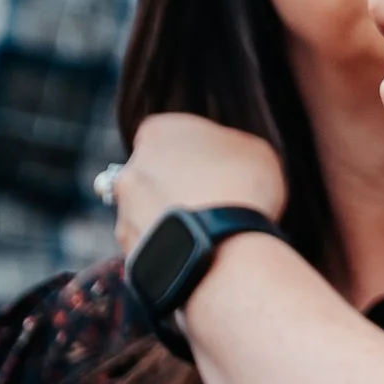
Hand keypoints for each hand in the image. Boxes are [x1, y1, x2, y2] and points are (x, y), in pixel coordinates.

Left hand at [110, 113, 284, 251]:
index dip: (195, 152)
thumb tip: (229, 158)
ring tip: (206, 232)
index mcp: (159, 130)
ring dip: (168, 217)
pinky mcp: (128, 248)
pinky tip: (194, 253)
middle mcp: (133, 166)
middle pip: (155, 171)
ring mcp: (126, 210)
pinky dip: (167, 248)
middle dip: (176, 184)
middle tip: (211, 200)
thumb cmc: (242, 193)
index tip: (215, 168)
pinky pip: (149, 244)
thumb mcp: (257, 152)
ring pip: (147, 210)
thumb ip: (231, 146)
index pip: (170, 133)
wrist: (223, 251)